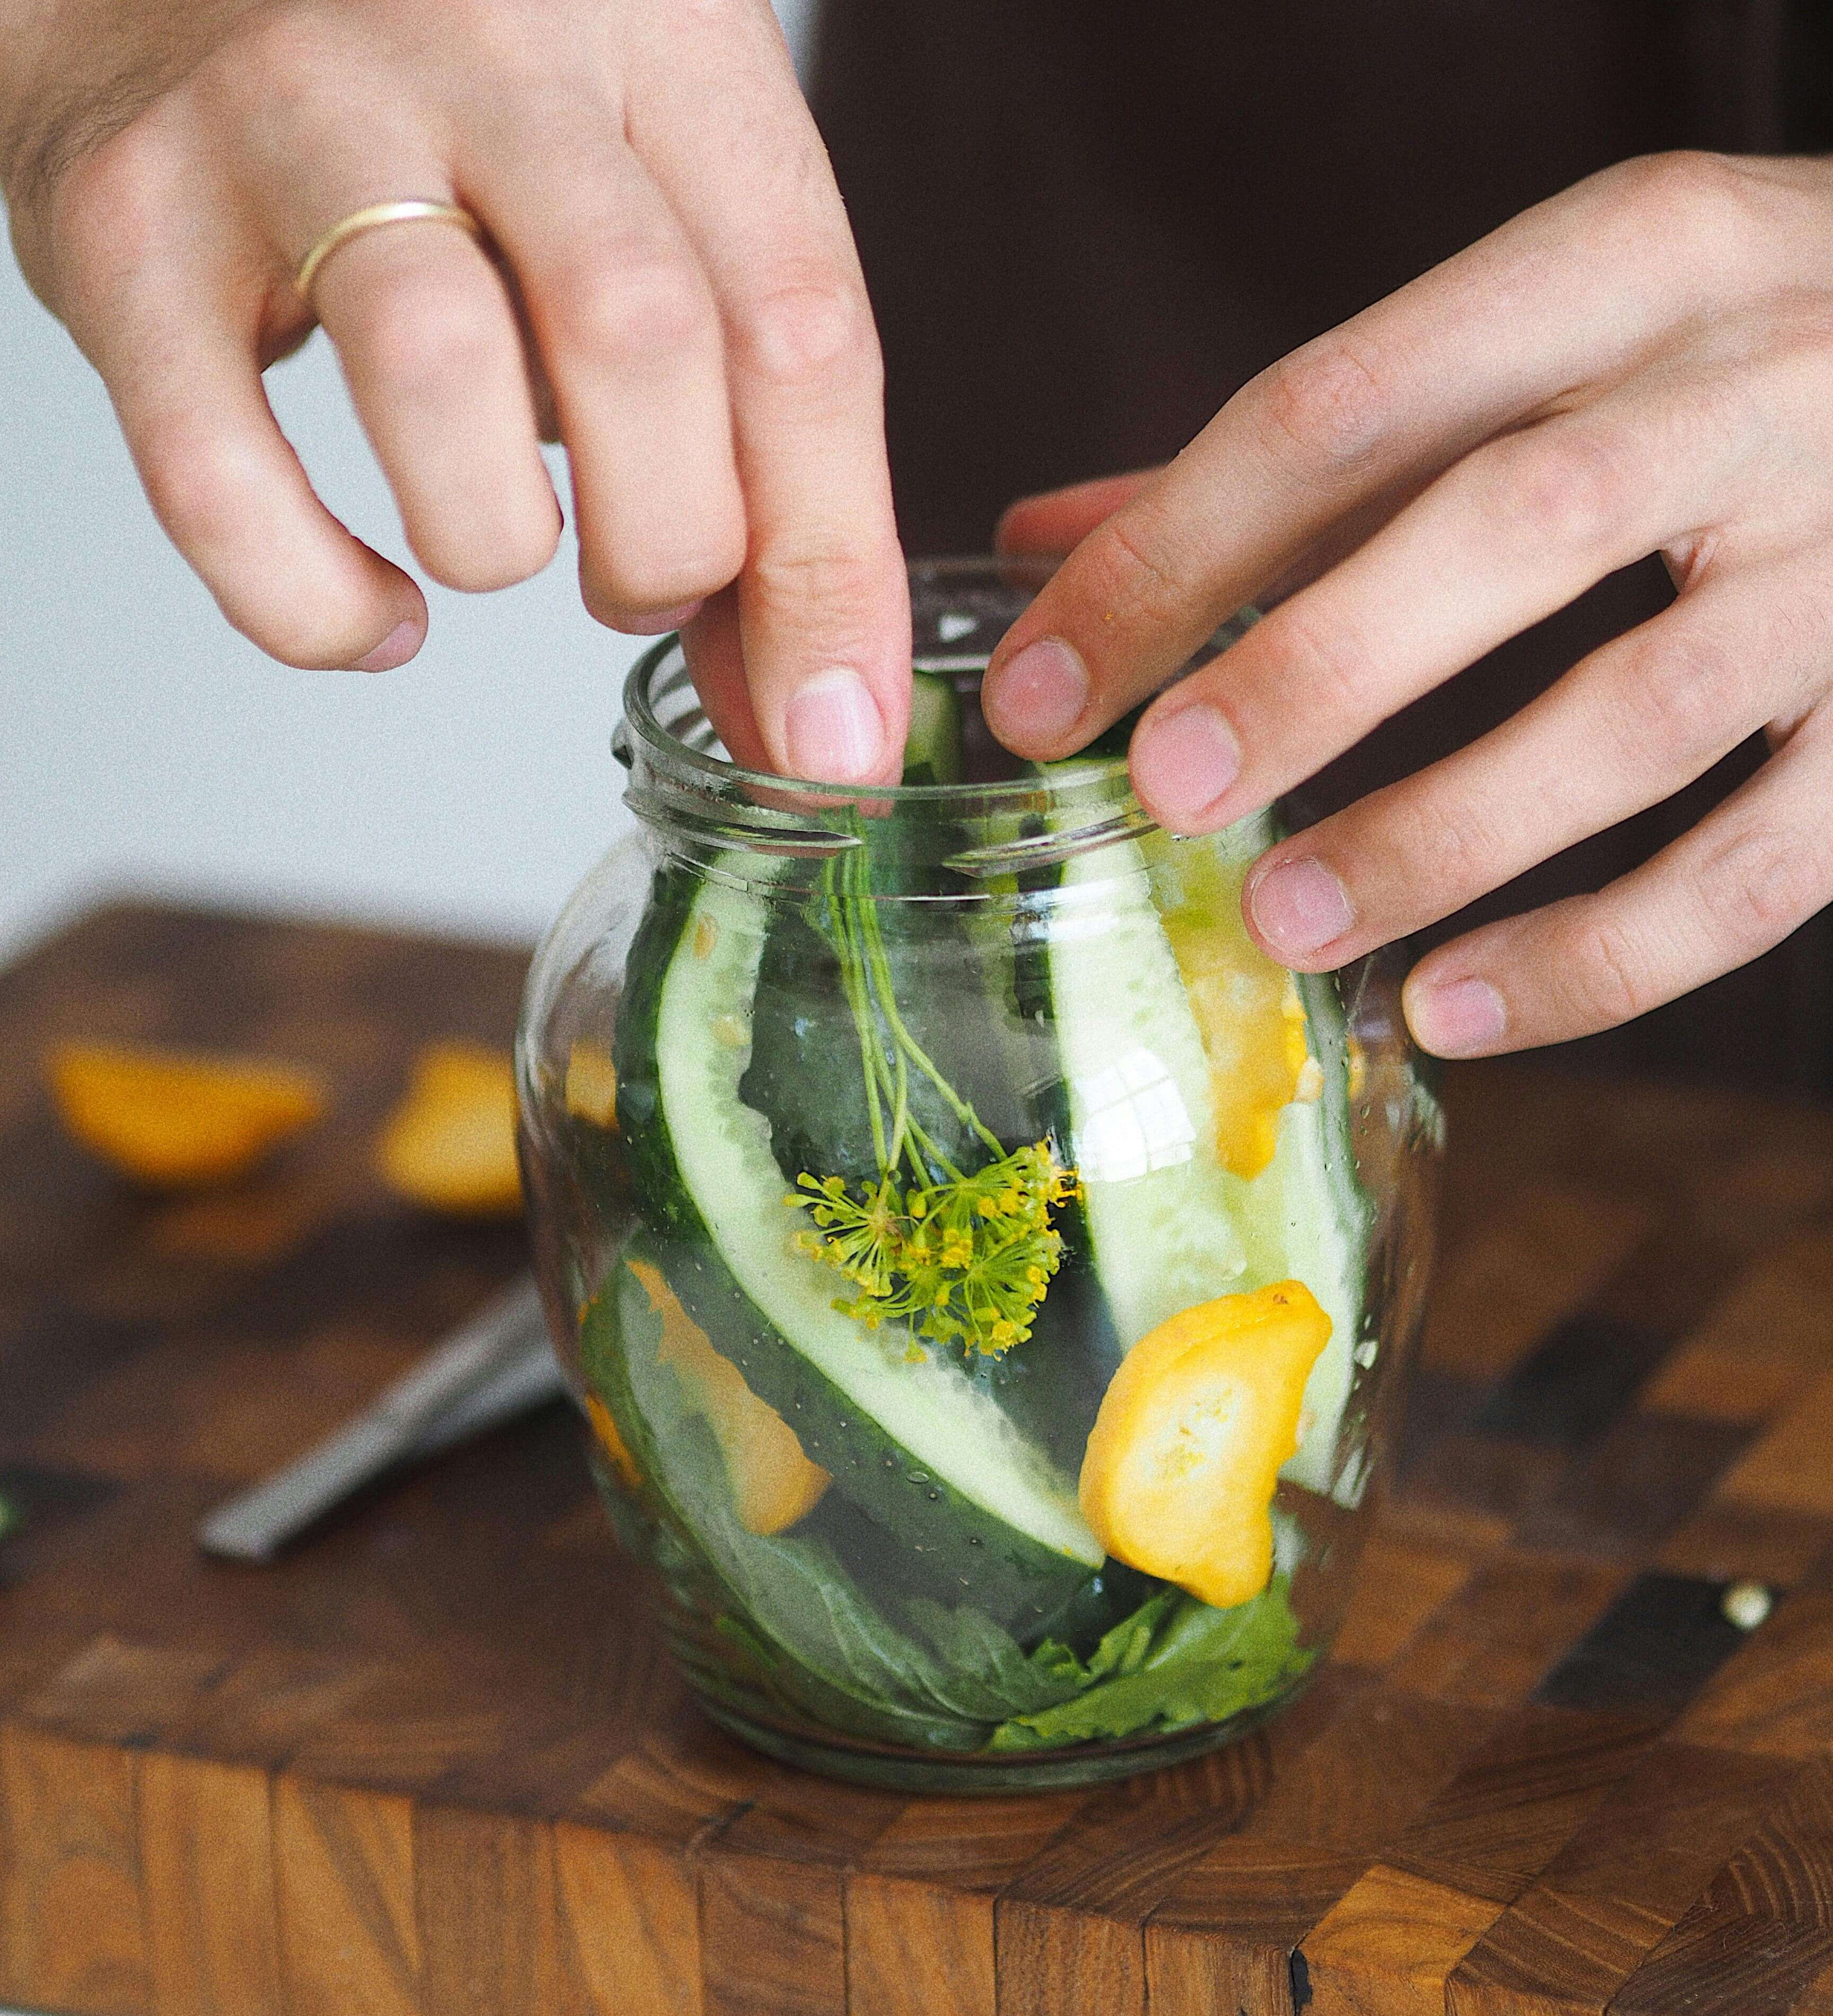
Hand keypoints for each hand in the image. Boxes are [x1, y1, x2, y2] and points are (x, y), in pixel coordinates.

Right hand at [1, 0, 907, 781]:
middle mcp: (487, 51)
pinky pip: (221, 472)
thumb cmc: (461, 107)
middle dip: (674, 548)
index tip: (835, 733)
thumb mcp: (655, 206)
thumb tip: (806, 706)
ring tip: (506, 550)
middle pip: (641, 339)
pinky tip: (375, 613)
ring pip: (440, 376)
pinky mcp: (130, 219)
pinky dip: (314, 600)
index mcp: (662, 38)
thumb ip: (739, 436)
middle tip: (649, 585)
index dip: (833, 569)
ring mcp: (294, 118)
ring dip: (502, 544)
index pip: (801, 326)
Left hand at [983, 152, 1832, 1055]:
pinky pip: (1760, 866)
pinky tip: (1456, 1007)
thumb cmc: (1724, 346)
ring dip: (1441, 834)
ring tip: (1288, 922)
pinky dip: (1601, 959)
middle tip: (1164, 789)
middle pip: (1510, 530)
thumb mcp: (1537, 332)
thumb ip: (1305, 453)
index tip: (1042, 687)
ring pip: (1639, 716)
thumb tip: (1053, 539)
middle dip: (1311, 671)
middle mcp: (1753, 384)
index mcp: (1626, 262)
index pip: (1348, 406)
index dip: (1172, 554)